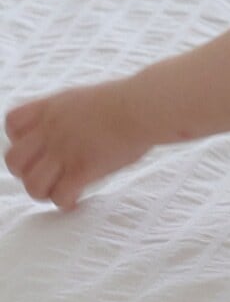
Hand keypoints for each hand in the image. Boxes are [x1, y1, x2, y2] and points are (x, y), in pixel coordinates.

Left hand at [3, 81, 153, 210]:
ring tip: (60, 191)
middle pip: (14, 160)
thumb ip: (68, 113)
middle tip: (46, 175)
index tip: (37, 148)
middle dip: (25, 172)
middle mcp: (51, 130)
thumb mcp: (85, 98)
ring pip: (32, 184)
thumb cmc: (127, 101)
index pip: (12, 125)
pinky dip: (65, 203)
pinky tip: (76, 200)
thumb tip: (73, 126)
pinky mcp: (82, 169)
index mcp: (51, 108)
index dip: (19, 140)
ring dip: (43, 192)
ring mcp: (65, 151)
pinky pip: (59, 196)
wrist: (144, 107)